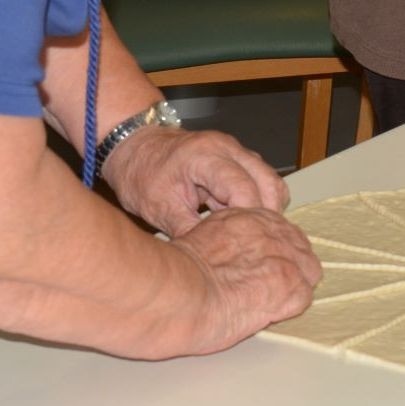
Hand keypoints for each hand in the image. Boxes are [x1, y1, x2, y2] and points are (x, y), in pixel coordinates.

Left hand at [99, 126, 288, 236]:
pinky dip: (259, 200)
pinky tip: (243, 221)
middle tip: (255, 242)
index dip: (248, 218)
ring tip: (248, 233)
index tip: (245, 243)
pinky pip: (261, 178)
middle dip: (266, 214)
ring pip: (270, 179)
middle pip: (268, 181)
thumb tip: (212, 258)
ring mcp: (235, 150)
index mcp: (205, 155)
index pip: (243, 187)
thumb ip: (189, 231)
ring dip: (265, 207)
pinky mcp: (237, 158)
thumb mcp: (158, 208)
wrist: (134, 147)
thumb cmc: (141, 173)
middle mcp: (227, 147)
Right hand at [169, 206, 321, 355]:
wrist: (178, 292)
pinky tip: (270, 313)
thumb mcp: (200, 240)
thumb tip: (226, 258)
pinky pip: (304, 297)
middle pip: (299, 248)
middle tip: (269, 287)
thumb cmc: (177, 274)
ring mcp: (284, 258)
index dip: (275, 252)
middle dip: (290, 267)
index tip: (266, 266)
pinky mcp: (288, 286)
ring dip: (294, 287)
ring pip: (308, 271)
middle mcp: (271, 233)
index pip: (280, 230)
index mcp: (249, 219)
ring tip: (270, 301)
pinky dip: (290, 308)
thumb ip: (223, 243)